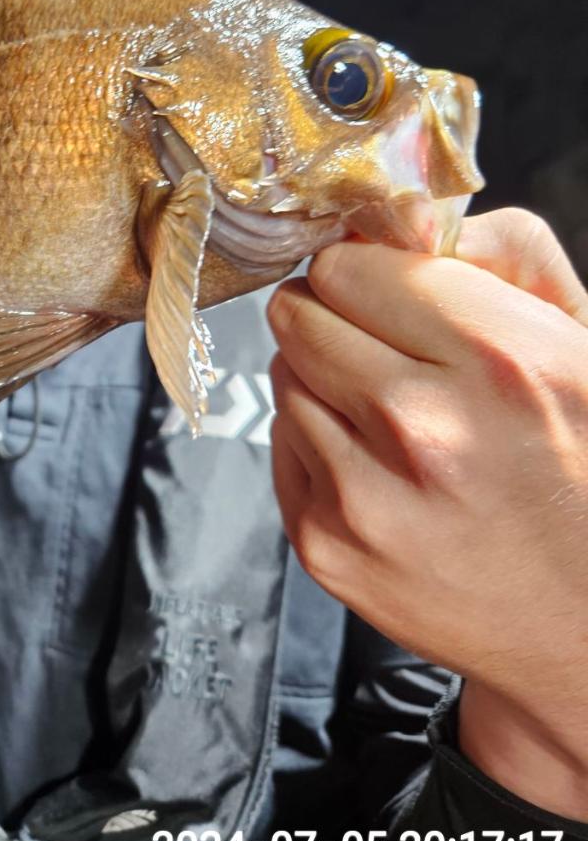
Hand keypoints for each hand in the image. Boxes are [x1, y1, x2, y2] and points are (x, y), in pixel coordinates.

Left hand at [267, 208, 587, 817]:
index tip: (385, 290)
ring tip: (391, 418)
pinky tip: (378, 467)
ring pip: (284, 376)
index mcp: (498, 358)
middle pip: (298, 313)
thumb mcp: (579, 338)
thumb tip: (400, 216)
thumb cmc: (582, 464)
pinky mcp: (326, 546)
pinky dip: (318, 442)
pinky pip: (282, 443)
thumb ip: (502, 251)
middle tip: (380, 347)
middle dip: (334, 317)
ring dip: (324, 382)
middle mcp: (424, 425)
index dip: (366, 272)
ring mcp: (366, 495)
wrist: (584, 624)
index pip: (348, 264)